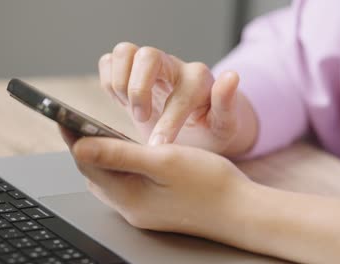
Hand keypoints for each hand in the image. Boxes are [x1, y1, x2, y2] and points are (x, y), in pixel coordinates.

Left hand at [61, 129, 252, 240]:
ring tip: (97, 134)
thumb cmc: (209, 184)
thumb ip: (119, 155)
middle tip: (76, 122)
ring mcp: (141, 210)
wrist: (241, 211)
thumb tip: (80, 148)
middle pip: (95, 173)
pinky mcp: (153, 207)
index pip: (88, 164)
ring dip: (101, 156)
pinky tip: (125, 155)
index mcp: (128, 198)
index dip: (73, 137)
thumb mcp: (163, 161)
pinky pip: (125, 183)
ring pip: (109, 178)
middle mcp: (130, 208)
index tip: (61, 115)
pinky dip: (119, 166)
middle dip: (83, 147)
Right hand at [98, 42, 257, 155]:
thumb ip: (227, 104)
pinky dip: (108, 80)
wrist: (193, 129)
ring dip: (120, 82)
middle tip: (141, 117)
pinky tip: (121, 102)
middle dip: (138, 90)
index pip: (180, 92)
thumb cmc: (207, 130)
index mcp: (197, 80)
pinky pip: (109, 61)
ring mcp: (148, 67)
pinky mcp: (129, 71)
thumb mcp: (224, 126)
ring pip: (124, 52)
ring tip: (128, 107)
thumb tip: (231, 77)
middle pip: (147, 56)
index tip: (159, 146)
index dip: (168, 121)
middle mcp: (172, 67)